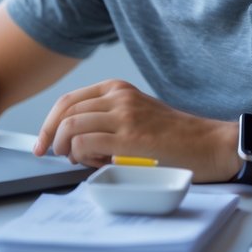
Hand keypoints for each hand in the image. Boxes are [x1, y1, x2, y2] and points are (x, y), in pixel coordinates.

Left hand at [33, 79, 238, 181]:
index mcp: (117, 89)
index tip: (42, 142)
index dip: (48, 123)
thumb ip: (105, 120)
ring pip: (71, 126)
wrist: (209, 145)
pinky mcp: (130, 137)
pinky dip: (81, 155)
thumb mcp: (136, 115)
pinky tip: (93, 162)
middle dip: (48, 135)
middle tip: (48, 154)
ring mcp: (124, 115)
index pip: (68, 100)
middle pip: (64, 111)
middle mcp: (118, 96)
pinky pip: (86, 143)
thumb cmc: (175, 137)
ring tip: (77, 159)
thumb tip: (70, 140)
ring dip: (65, 147)